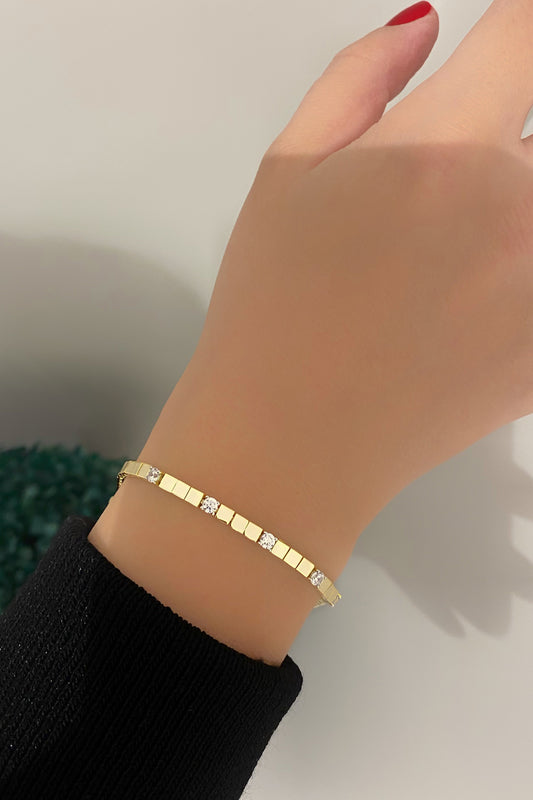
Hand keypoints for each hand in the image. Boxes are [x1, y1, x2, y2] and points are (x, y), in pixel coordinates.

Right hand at [163, 0, 532, 557]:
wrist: (290, 439)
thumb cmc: (273, 308)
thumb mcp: (286, 171)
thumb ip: (360, 77)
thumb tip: (423, 27)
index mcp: (445, 150)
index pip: (524, 37)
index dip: (514, 37)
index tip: (501, 53)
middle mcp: (516, 211)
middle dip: (500, 146)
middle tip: (434, 201)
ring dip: (509, 214)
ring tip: (441, 265)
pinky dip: (514, 281)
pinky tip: (462, 313)